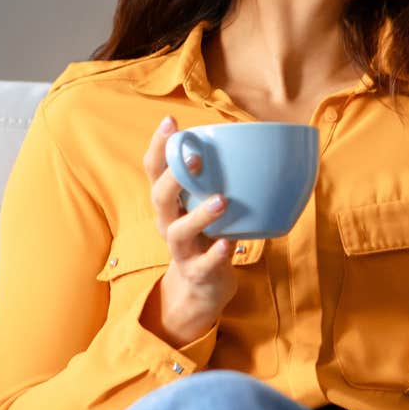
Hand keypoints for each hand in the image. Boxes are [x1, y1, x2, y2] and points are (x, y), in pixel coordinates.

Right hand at [142, 116, 239, 347]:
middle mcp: (169, 222)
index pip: (155, 169)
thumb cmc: (208, 234)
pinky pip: (203, 264)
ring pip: (178, 231)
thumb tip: (254, 140)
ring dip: (199, 215)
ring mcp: (180, 249)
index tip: (171, 122)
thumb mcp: (206, 204)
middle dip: (174, 176)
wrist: (203, 288)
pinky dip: (215, 254)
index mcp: (170, 201)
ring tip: (221, 200)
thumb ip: (218, 178)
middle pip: (159, 196)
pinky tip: (227, 244)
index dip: (159, 146)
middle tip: (196, 158)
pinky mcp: (197, 272)